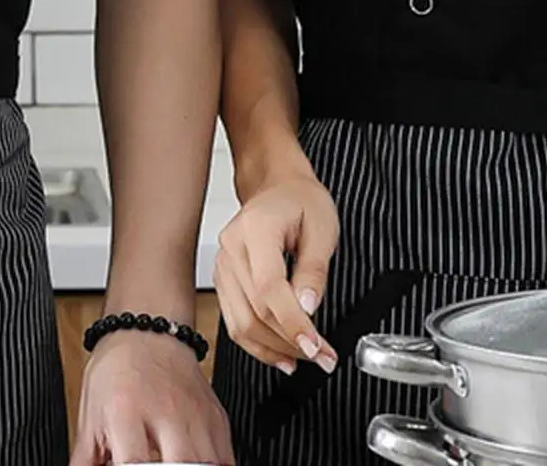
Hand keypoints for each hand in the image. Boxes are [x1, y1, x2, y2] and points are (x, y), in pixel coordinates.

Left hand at [72, 330, 233, 464]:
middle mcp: (165, 411)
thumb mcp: (90, 413)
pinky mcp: (216, 417)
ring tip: (173, 463)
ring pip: (208, 463)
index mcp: (125, 410)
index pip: (135, 462)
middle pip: (182, 464)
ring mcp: (195, 414)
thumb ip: (85, 458)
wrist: (147, 330)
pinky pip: (226, 458)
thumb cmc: (117, 369)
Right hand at [213, 171, 339, 375]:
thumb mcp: (323, 227)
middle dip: (290, 341)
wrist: (279, 187)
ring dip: (274, 349)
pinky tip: (280, 354)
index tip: (315, 346)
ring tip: (305, 358)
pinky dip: (258, 343)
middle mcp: (232, 247)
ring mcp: (223, 264)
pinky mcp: (224, 280)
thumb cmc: (301, 201)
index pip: (268, 287)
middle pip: (255, 310)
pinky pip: (235, 320)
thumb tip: (307, 308)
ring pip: (241, 323)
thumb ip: (314, 270)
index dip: (292, 322)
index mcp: (256, 229)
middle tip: (323, 357)